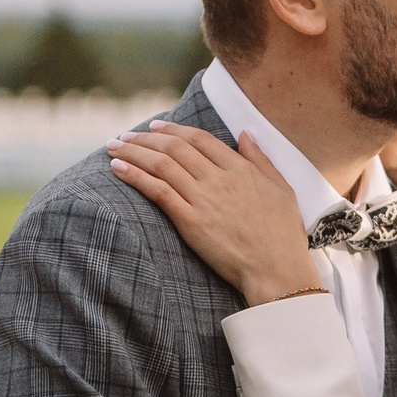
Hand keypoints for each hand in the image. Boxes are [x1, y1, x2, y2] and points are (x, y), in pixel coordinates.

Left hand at [108, 124, 321, 305]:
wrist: (277, 269)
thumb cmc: (283, 235)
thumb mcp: (282, 188)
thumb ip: (261, 159)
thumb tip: (245, 133)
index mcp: (241, 169)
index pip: (200, 139)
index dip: (174, 129)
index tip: (155, 126)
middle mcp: (219, 179)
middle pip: (175, 147)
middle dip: (146, 137)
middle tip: (125, 135)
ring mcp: (204, 200)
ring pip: (162, 165)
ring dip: (134, 152)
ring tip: (113, 147)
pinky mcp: (191, 223)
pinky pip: (158, 191)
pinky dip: (136, 176)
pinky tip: (118, 168)